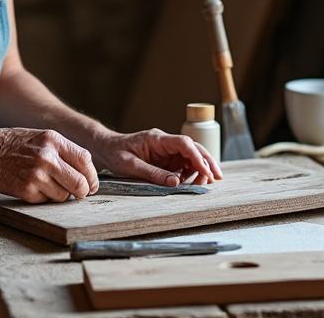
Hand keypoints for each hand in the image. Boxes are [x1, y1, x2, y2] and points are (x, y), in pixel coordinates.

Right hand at [0, 127, 99, 202]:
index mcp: (53, 140)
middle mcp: (47, 157)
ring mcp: (36, 175)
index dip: (91, 175)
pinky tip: (33, 187)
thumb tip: (84, 171)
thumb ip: (62, 151)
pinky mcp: (26, 191)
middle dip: (82, 191)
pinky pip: (47, 201)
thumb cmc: (12, 144)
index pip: (85, 160)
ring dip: (61, 195)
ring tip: (47, 185)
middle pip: (80, 183)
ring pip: (64, 196)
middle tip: (78, 192)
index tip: (91, 183)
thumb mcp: (40, 137)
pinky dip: (44, 198)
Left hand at [92, 129, 223, 186]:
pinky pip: (182, 164)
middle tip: (217, 177)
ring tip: (204, 184)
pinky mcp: (165, 158)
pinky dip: (191, 173)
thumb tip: (175, 183)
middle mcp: (165, 142)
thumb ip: (153, 174)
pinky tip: (193, 183)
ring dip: (200, 169)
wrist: (106, 147)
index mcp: (157, 139)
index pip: (184, 144)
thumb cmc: (115, 153)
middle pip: (193, 148)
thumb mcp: (130, 166)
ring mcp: (166, 150)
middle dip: (207, 161)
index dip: (197, 157)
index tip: (206, 171)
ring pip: (191, 157)